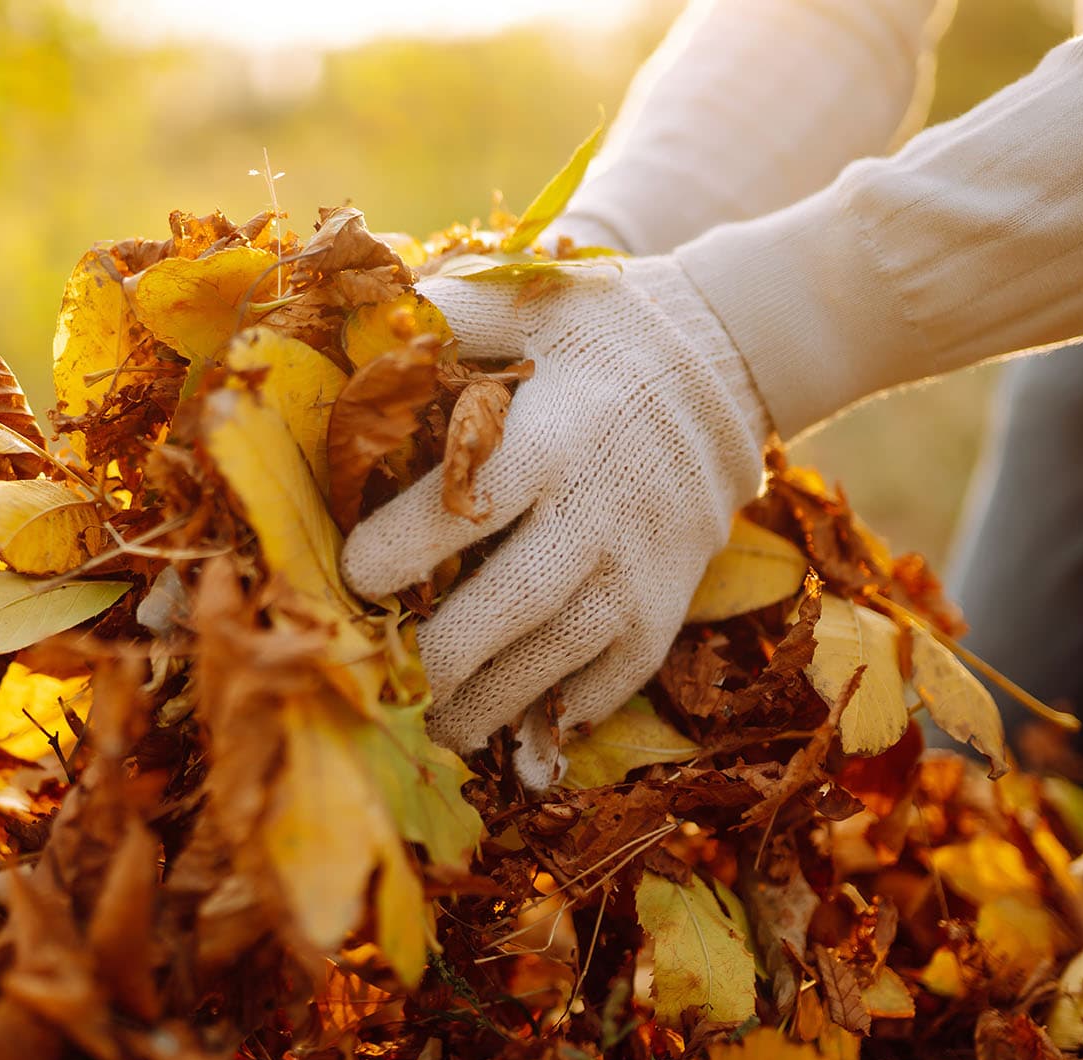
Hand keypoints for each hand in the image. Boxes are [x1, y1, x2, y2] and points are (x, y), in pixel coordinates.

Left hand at [342, 257, 772, 787]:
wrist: (729, 358)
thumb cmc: (601, 331)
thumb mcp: (531, 302)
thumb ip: (449, 314)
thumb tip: (356, 323)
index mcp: (552, 436)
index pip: (472, 501)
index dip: (407, 545)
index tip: (354, 573)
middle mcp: (597, 510)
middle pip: (518, 601)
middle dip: (449, 651)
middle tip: (392, 678)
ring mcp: (640, 565)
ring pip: (564, 654)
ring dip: (497, 702)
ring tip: (440, 731)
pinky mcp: (668, 599)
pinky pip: (621, 674)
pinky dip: (573, 711)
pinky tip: (525, 735)